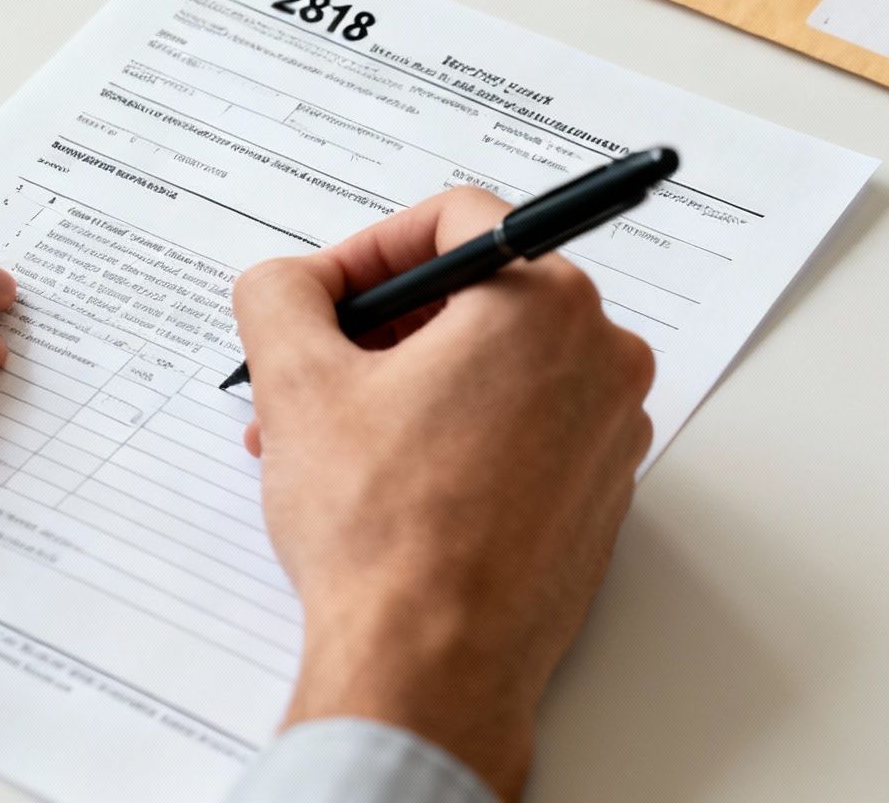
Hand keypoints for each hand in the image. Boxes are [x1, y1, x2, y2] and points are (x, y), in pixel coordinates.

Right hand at [232, 187, 653, 800]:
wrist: (430, 666)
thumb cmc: (384, 531)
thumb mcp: (295, 382)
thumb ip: (280, 294)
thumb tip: (288, 282)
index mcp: (544, 305)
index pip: (455, 222)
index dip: (368, 249)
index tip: (323, 295)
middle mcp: (598, 358)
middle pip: (474, 296)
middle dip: (377, 330)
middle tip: (312, 369)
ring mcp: (607, 432)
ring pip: (490, 368)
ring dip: (402, 386)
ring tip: (323, 437)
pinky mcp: (595, 495)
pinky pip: (517, 428)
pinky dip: (449, 434)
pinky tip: (379, 479)